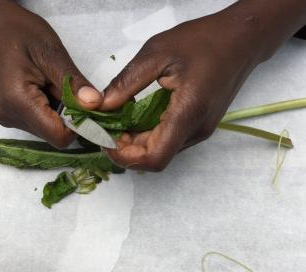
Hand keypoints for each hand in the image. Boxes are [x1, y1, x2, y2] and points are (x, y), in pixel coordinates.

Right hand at [0, 0, 101, 147]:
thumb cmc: (19, 32)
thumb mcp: (52, 53)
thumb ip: (73, 83)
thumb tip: (95, 105)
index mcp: (17, 102)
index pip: (58, 136)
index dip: (79, 126)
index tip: (88, 106)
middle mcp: (9, 117)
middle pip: (53, 134)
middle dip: (70, 116)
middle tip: (69, 88)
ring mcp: (7, 117)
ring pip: (47, 129)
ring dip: (60, 112)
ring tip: (52, 84)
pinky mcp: (9, 114)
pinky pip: (39, 122)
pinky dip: (50, 109)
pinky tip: (45, 89)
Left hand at [101, 0, 305, 170]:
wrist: (242, 40)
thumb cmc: (203, 41)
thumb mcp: (158, 53)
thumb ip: (127, 82)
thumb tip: (103, 107)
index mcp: (188, 114)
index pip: (154, 158)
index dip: (126, 158)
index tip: (105, 140)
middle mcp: (196, 131)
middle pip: (155, 157)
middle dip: (126, 149)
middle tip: (106, 128)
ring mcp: (200, 130)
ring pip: (162, 150)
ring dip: (136, 143)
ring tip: (117, 122)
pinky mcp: (200, 126)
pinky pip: (169, 139)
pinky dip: (148, 135)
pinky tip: (136, 118)